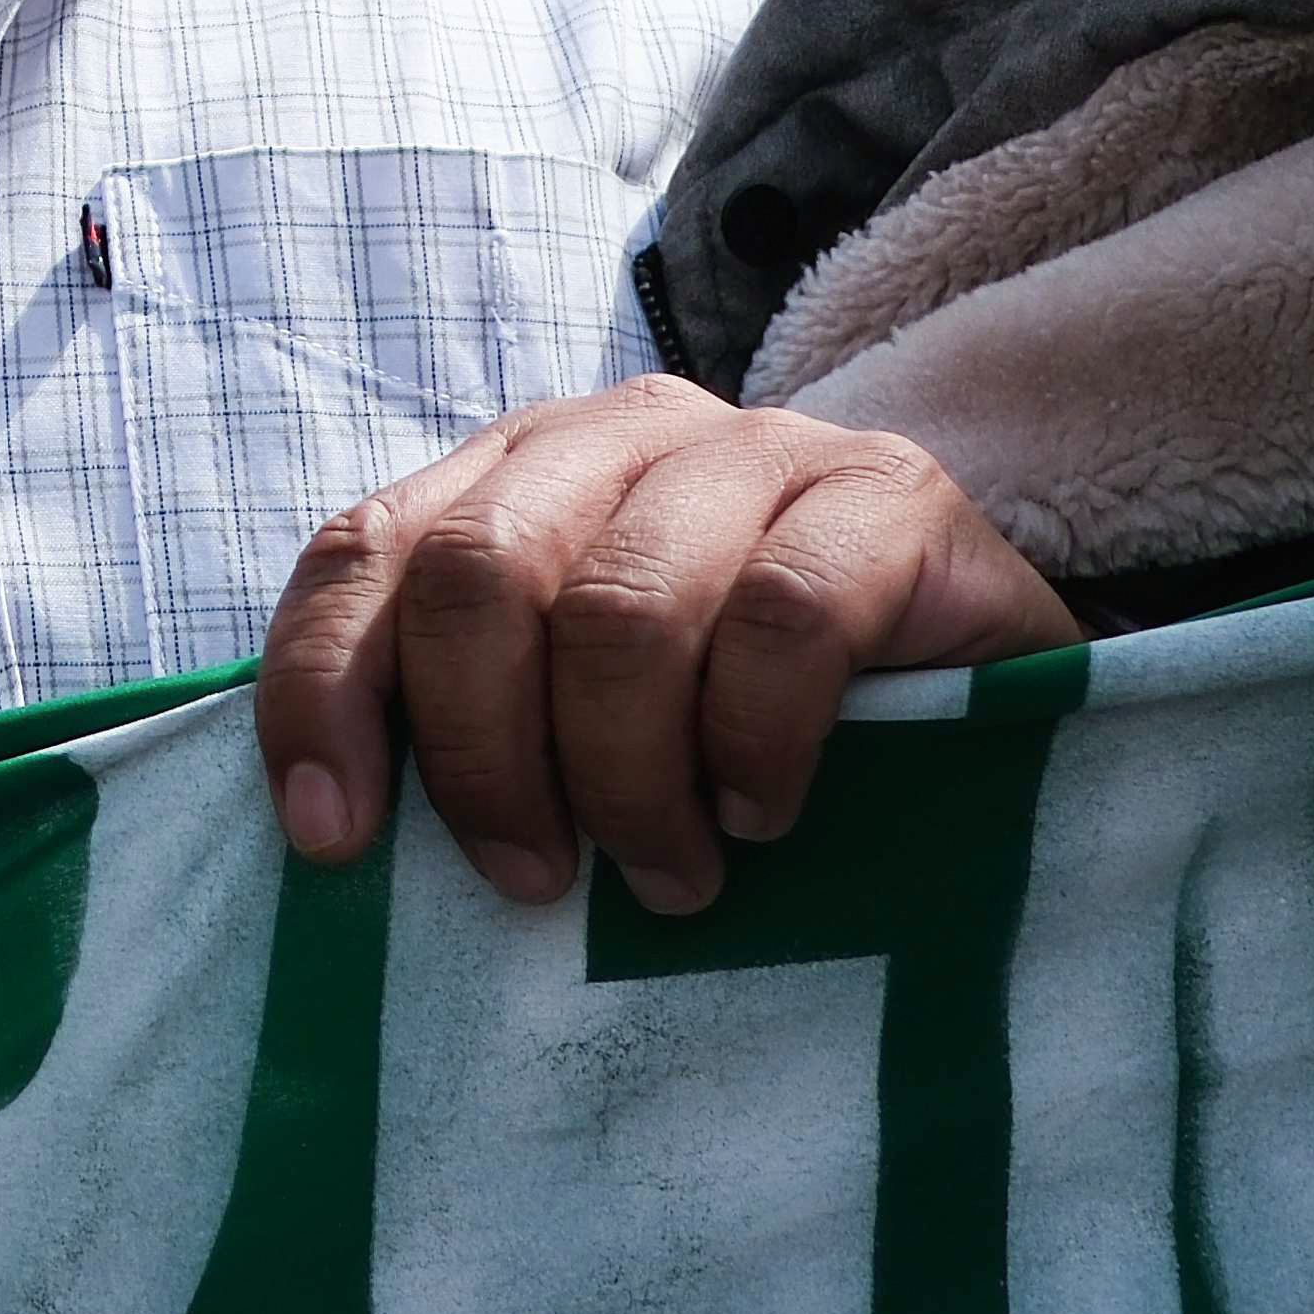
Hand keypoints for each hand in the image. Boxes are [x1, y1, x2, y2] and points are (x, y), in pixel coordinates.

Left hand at [257, 379, 1071, 917]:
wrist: (989, 681)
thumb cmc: (749, 726)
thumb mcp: (588, 717)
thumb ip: (476, 727)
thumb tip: (334, 844)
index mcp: (516, 473)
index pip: (365, 549)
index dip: (325, 692)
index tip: (337, 841)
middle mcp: (624, 434)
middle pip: (480, 573)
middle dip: (487, 755)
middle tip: (537, 879)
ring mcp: (765, 450)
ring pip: (622, 605)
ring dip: (627, 776)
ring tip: (672, 877)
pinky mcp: (894, 498)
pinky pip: (784, 619)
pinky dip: (754, 743)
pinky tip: (764, 814)